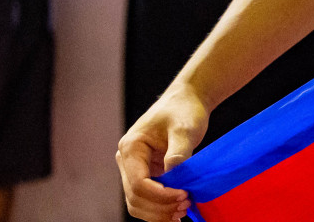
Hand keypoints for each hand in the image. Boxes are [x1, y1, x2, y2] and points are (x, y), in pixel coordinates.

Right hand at [116, 86, 208, 221]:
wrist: (186, 102)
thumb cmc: (184, 110)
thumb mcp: (184, 128)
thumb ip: (178, 152)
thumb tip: (173, 175)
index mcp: (131, 147)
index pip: (138, 183)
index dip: (160, 195)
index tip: (183, 195)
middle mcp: (127, 160)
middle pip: (135, 197)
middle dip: (159, 207)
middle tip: (186, 206)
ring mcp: (134, 169)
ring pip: (137, 203)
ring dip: (158, 212)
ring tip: (183, 211)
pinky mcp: (145, 174)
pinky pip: (146, 199)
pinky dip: (159, 209)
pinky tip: (176, 212)